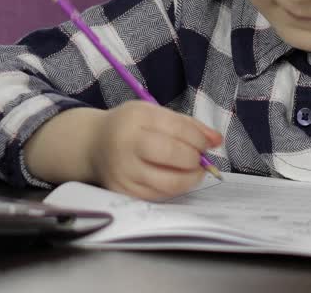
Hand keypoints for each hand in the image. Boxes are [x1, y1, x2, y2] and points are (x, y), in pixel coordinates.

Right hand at [89, 100, 222, 200]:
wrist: (93, 145)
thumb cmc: (130, 127)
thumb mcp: (154, 114)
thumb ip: (187, 125)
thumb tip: (217, 140)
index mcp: (136, 118)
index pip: (176, 128)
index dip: (199, 139)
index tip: (208, 144)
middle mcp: (126, 144)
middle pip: (172, 155)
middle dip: (194, 159)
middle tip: (199, 159)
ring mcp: (123, 171)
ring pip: (168, 183)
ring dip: (189, 179)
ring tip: (192, 171)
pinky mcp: (123, 191)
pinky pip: (158, 196)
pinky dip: (174, 189)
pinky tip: (175, 179)